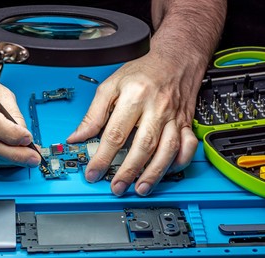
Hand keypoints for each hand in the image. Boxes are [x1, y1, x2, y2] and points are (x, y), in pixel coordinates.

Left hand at [67, 50, 199, 195]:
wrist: (176, 59)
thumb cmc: (142, 72)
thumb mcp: (110, 85)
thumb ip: (93, 113)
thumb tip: (78, 136)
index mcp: (134, 97)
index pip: (115, 134)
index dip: (102, 157)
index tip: (93, 172)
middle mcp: (156, 109)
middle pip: (142, 146)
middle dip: (128, 171)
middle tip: (116, 187)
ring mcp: (174, 118)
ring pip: (167, 150)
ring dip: (153, 173)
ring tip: (140, 188)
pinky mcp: (186, 123)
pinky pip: (188, 146)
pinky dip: (180, 162)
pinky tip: (166, 171)